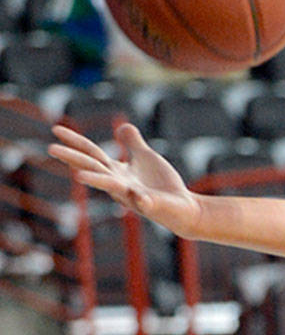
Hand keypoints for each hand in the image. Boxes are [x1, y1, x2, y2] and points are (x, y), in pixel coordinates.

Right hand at [48, 122, 201, 235]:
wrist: (184, 208)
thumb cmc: (162, 184)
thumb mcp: (146, 157)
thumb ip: (133, 143)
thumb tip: (123, 125)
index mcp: (116, 172)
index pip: (92, 154)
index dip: (75, 141)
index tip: (55, 129)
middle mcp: (119, 184)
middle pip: (93, 168)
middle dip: (73, 159)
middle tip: (51, 148)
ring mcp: (134, 196)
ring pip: (113, 187)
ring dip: (97, 181)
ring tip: (79, 177)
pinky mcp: (153, 206)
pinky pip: (145, 203)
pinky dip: (141, 200)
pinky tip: (141, 197)